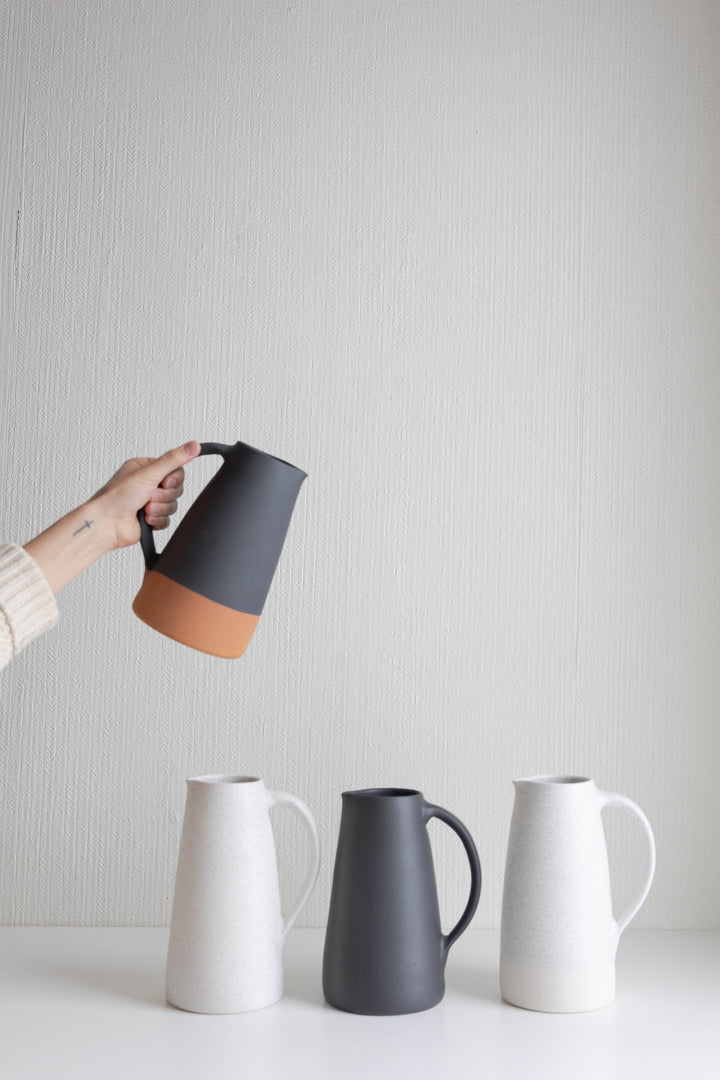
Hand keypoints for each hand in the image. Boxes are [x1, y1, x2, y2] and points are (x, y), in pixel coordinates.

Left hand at [24, 441, 201, 594]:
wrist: (107, 523)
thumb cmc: (117, 496)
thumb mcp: (149, 472)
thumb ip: (174, 459)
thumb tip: (193, 445)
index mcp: (146, 468)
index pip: (176, 470)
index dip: (174, 479)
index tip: (164, 482)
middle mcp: (148, 484)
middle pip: (176, 489)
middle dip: (164, 496)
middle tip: (149, 496)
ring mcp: (150, 502)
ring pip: (173, 505)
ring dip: (160, 508)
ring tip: (145, 508)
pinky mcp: (151, 518)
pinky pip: (168, 519)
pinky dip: (158, 520)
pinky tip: (145, 518)